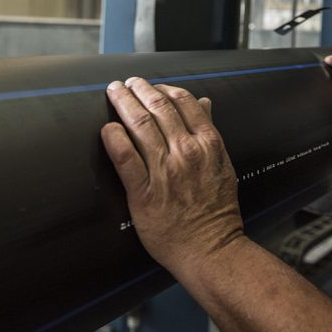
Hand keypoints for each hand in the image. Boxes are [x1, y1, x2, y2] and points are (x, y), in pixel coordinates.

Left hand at [101, 78, 243, 273]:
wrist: (211, 249)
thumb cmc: (217, 210)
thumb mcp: (223, 164)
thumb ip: (210, 132)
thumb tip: (204, 104)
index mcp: (208, 144)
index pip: (183, 103)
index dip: (164, 88)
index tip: (152, 85)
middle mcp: (186, 153)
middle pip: (158, 109)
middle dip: (139, 90)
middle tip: (127, 83)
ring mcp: (164, 172)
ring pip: (139, 126)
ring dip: (124, 104)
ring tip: (114, 93)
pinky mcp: (144, 193)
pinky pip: (125, 159)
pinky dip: (114, 139)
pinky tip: (108, 129)